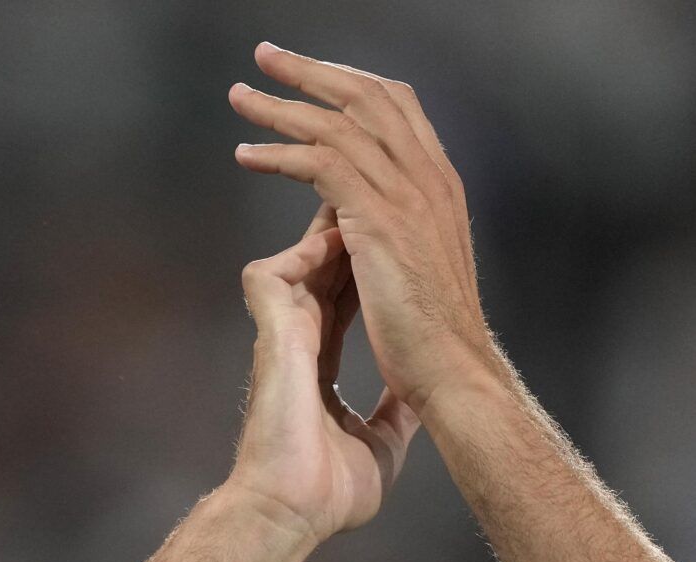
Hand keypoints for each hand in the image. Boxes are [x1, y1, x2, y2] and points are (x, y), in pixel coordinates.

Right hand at [226, 201, 423, 541]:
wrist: (294, 509)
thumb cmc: (329, 492)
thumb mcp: (383, 444)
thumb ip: (397, 413)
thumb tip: (423, 403)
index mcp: (323, 360)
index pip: (351, 298)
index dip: (375, 268)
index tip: (406, 250)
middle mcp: (301, 339)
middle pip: (331, 265)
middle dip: (360, 231)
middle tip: (392, 204)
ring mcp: (280, 331)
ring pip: (306, 256)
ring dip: (337, 225)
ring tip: (371, 201)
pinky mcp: (267, 329)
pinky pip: (279, 268)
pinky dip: (308, 247)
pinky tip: (340, 233)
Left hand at [230, 43, 502, 417]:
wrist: (454, 371)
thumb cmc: (436, 340)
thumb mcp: (424, 272)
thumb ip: (402, 234)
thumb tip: (361, 227)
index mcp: (440, 186)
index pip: (397, 106)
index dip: (352, 83)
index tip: (314, 75)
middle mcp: (428, 178)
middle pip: (367, 97)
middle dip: (312, 71)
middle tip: (267, 56)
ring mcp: (406, 194)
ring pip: (338, 123)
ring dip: (282, 105)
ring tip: (241, 96)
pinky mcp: (378, 218)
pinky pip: (320, 162)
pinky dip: (279, 153)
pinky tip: (247, 157)